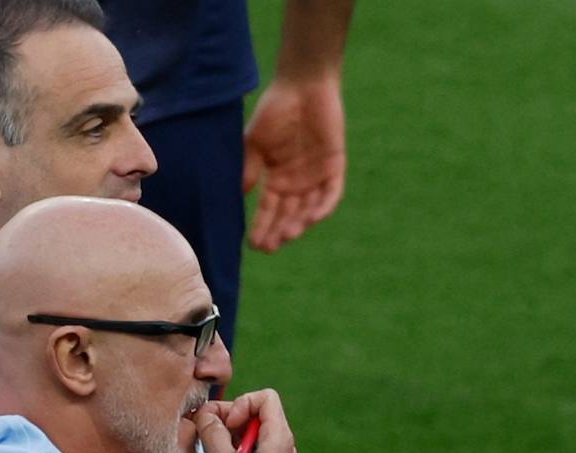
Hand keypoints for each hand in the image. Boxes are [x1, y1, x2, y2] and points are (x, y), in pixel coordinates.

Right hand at [193, 391, 296, 452]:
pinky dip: (237, 449)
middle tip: (210, 434)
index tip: (228, 424)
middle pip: (258, 412)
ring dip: (231, 435)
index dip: (242, 403)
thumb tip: (206, 415)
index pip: (266, 398)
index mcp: (279, 440)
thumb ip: (214, 436)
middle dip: (231, 418)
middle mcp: (283, 446)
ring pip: (254, 430)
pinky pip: (254, 448)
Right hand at [243, 75, 346, 252]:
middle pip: (288, 215)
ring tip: (287, 235)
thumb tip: (240, 194)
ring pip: (308, 209)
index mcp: (277, 179)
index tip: (253, 244)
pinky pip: (331, 194)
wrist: (303, 83)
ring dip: (299, 224)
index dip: (262, 227)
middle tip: (270, 247)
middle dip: (279, 232)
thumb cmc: (275, 108)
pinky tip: (311, 219)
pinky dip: (322, 207)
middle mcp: (297, 182)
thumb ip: (250, 168)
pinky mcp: (334, 166)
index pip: (269, 210)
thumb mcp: (255, 142)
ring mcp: (316, 176)